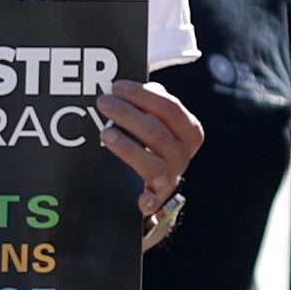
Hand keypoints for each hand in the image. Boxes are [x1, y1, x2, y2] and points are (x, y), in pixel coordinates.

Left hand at [98, 77, 202, 210]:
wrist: (150, 186)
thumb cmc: (149, 144)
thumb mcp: (154, 122)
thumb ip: (148, 106)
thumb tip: (128, 89)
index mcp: (187, 134)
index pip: (172, 110)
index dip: (145, 96)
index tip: (118, 87)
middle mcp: (181, 157)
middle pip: (159, 134)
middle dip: (129, 115)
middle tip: (103, 103)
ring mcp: (168, 180)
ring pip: (154, 166)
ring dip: (127, 147)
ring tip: (105, 133)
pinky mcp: (154, 202)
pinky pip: (152, 202)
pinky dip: (147, 200)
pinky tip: (138, 198)